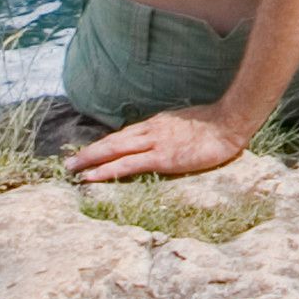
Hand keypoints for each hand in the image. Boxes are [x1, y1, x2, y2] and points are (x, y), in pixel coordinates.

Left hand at [68, 102, 250, 182]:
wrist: (230, 122)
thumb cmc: (215, 125)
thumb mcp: (188, 125)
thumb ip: (173, 132)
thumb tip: (165, 141)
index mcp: (157, 125)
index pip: (124, 135)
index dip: (105, 145)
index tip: (89, 153)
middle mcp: (151, 131)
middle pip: (113, 141)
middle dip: (89, 152)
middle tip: (68, 163)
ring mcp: (155, 143)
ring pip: (114, 150)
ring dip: (90, 159)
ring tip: (72, 169)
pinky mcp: (162, 157)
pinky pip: (127, 164)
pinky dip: (106, 169)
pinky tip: (91, 176)